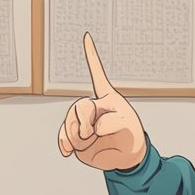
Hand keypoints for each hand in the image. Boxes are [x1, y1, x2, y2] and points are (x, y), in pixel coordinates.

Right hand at [57, 33, 146, 171]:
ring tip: (90, 140)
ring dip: (78, 136)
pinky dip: (64, 142)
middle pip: (80, 106)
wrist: (127, 158)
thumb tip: (89, 130)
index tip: (87, 37)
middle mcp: (93, 107)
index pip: (97, 75)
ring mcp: (82, 122)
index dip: (91, 56)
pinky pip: (64, 136)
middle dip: (85, 121)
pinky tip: (67, 151)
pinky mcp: (75, 137)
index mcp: (107, 98)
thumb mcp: (127, 126)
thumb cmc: (131, 137)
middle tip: (92, 133)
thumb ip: (109, 123)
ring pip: (70, 122)